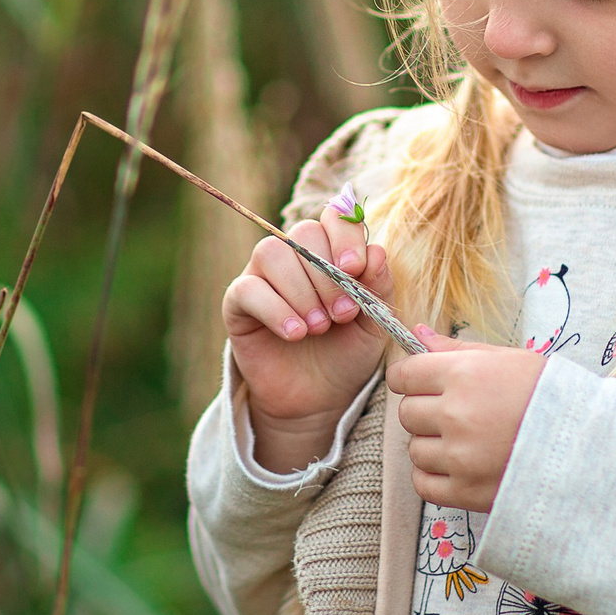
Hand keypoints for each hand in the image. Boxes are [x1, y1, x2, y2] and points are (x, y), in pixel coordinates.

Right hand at [223, 197, 392, 473]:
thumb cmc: (347, 353)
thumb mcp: (373, 322)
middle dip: (328, 275)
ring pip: (272, 252)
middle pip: (304, 233)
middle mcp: (294, 255)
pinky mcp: (238, 303)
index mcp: (330, 250)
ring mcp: (262, 276)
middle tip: (343, 315)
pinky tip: (295, 334)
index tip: (356, 268)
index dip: (345, 235)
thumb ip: (377, 286)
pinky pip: (248, 289)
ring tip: (319, 328)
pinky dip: (275, 310)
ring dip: (301, 290)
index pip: (334, 215)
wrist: (319, 399)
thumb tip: (377, 251)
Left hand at [388, 326, 545, 512]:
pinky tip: (459, 466)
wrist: (592, 449)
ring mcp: (459, 457)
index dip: (411, 378)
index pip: (404, 375)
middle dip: (424, 411)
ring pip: (414, 449)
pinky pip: (423, 483)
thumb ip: (458, 349)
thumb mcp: (511, 360)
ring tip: (466, 442)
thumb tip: (416, 335)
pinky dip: (435, 476)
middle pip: (406, 413)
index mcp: (465, 375)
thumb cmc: (554, 398)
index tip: (422, 384)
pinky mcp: (466, 492)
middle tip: (455, 414)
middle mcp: (456, 415)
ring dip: (432, 445)